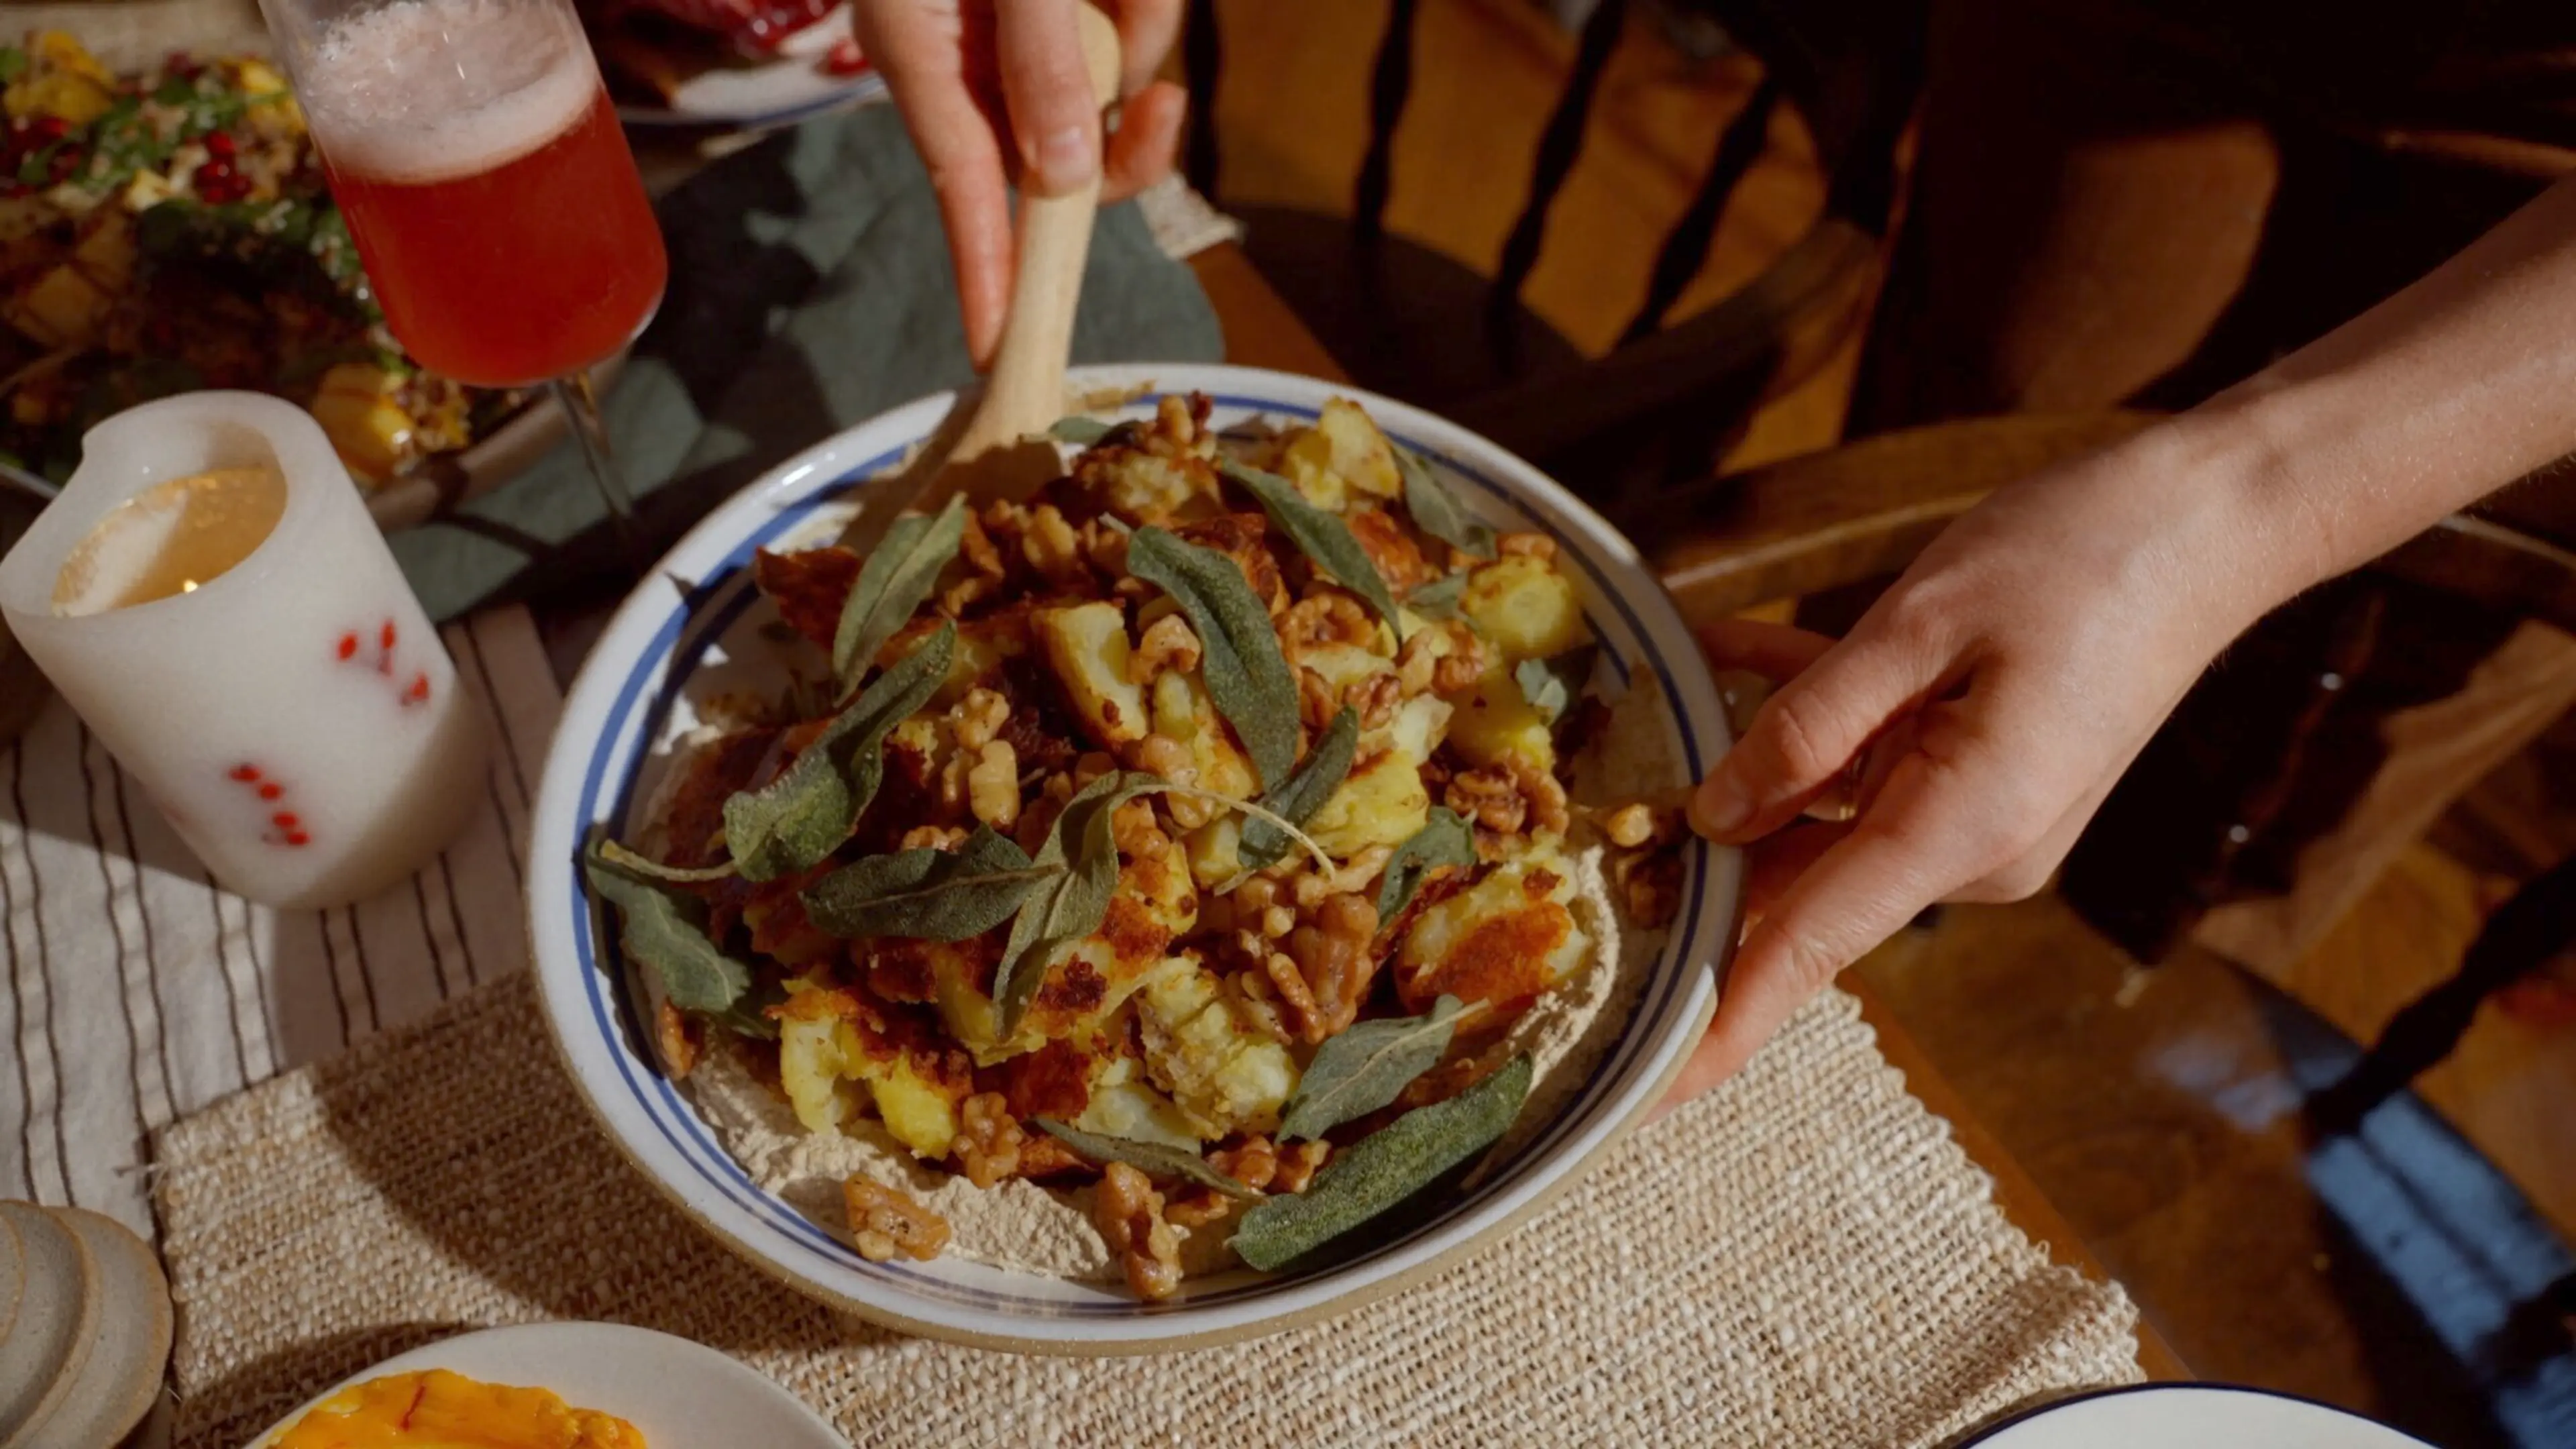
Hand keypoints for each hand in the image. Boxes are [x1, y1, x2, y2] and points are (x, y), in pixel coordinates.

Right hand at [853, 0, 1187, 365]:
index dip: (984, 271)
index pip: (959, 180)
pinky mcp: (1061, 14)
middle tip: (1164, 104)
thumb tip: (1065, 172)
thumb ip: (1038, 59)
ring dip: (1137, 38)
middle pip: (1052, 159)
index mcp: (919, 44)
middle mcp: (963, 53)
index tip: (996, 350)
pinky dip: (1143, 10)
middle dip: (1121, 143)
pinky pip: (1126, 37)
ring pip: (1106, 93)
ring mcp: (1012, 36)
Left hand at [1658, 431, 2288, 1107]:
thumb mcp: (1923, 621)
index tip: (1647, 1093)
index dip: (1720, 1025)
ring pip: (1825, 818)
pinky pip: (1870, 768)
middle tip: (1593, 844)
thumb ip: (1811, 722)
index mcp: (1964, 826)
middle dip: (1702, 860)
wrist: (2215, 522)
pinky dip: (1809, 725)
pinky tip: (1734, 653)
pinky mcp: (1987, 777)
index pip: (1809, 950)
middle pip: (1800, 882)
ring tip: (1656, 715)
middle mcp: (1974, 850)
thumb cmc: (2084, 555)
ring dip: (1749, 770)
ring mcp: (1984, 819)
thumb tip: (1716, 811)